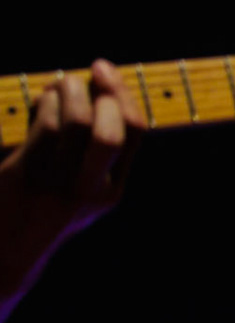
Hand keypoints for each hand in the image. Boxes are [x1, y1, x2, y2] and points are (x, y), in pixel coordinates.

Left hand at [0, 60, 144, 322]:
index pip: (135, 134)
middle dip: (104, 91)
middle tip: (91, 70)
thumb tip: (93, 96)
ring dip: (68, 91)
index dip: (123, 96)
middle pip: (111, 130)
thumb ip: (93, 159)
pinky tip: (42, 100)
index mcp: (111, 191)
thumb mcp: (80, 195)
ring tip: (60, 84)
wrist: (7, 252)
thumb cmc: (41, 215)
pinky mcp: (27, 176)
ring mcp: (58, 183)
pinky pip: (43, 128)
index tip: (105, 72)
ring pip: (74, 122)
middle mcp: (91, 188)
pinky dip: (45, 104)